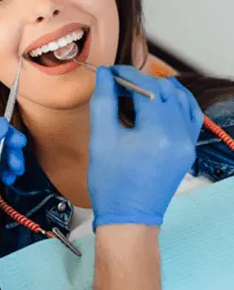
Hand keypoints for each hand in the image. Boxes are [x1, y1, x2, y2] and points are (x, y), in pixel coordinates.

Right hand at [88, 66, 203, 227]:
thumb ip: (103, 101)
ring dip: (158, 90)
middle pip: (165, 90)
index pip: (147, 88)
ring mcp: (188, 143)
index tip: (110, 73)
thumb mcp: (100, 139)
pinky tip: (158, 103)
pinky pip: (189, 115)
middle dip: (141, 81)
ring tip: (135, 93)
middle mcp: (179, 136)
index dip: (127, 75)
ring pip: (180, 99)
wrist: (129, 216)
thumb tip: (105, 75)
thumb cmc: (111, 183)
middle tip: (118, 83)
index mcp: (157, 133)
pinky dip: (175, 103)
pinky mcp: (188, 149)